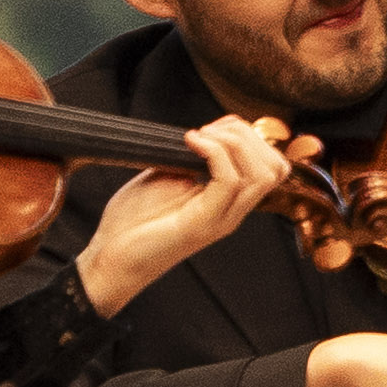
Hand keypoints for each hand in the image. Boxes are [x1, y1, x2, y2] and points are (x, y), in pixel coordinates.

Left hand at [77, 116, 312, 309]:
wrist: (111, 258)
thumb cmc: (133, 221)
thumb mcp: (167, 177)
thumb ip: (191, 160)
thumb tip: (204, 134)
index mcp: (229, 202)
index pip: (272, 166)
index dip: (250, 137)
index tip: (213, 127)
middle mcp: (233, 212)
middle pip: (275, 167)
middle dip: (247, 135)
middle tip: (208, 130)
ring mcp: (221, 219)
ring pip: (262, 174)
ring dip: (233, 142)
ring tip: (201, 137)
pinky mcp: (202, 223)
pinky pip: (229, 180)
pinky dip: (215, 152)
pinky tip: (191, 143)